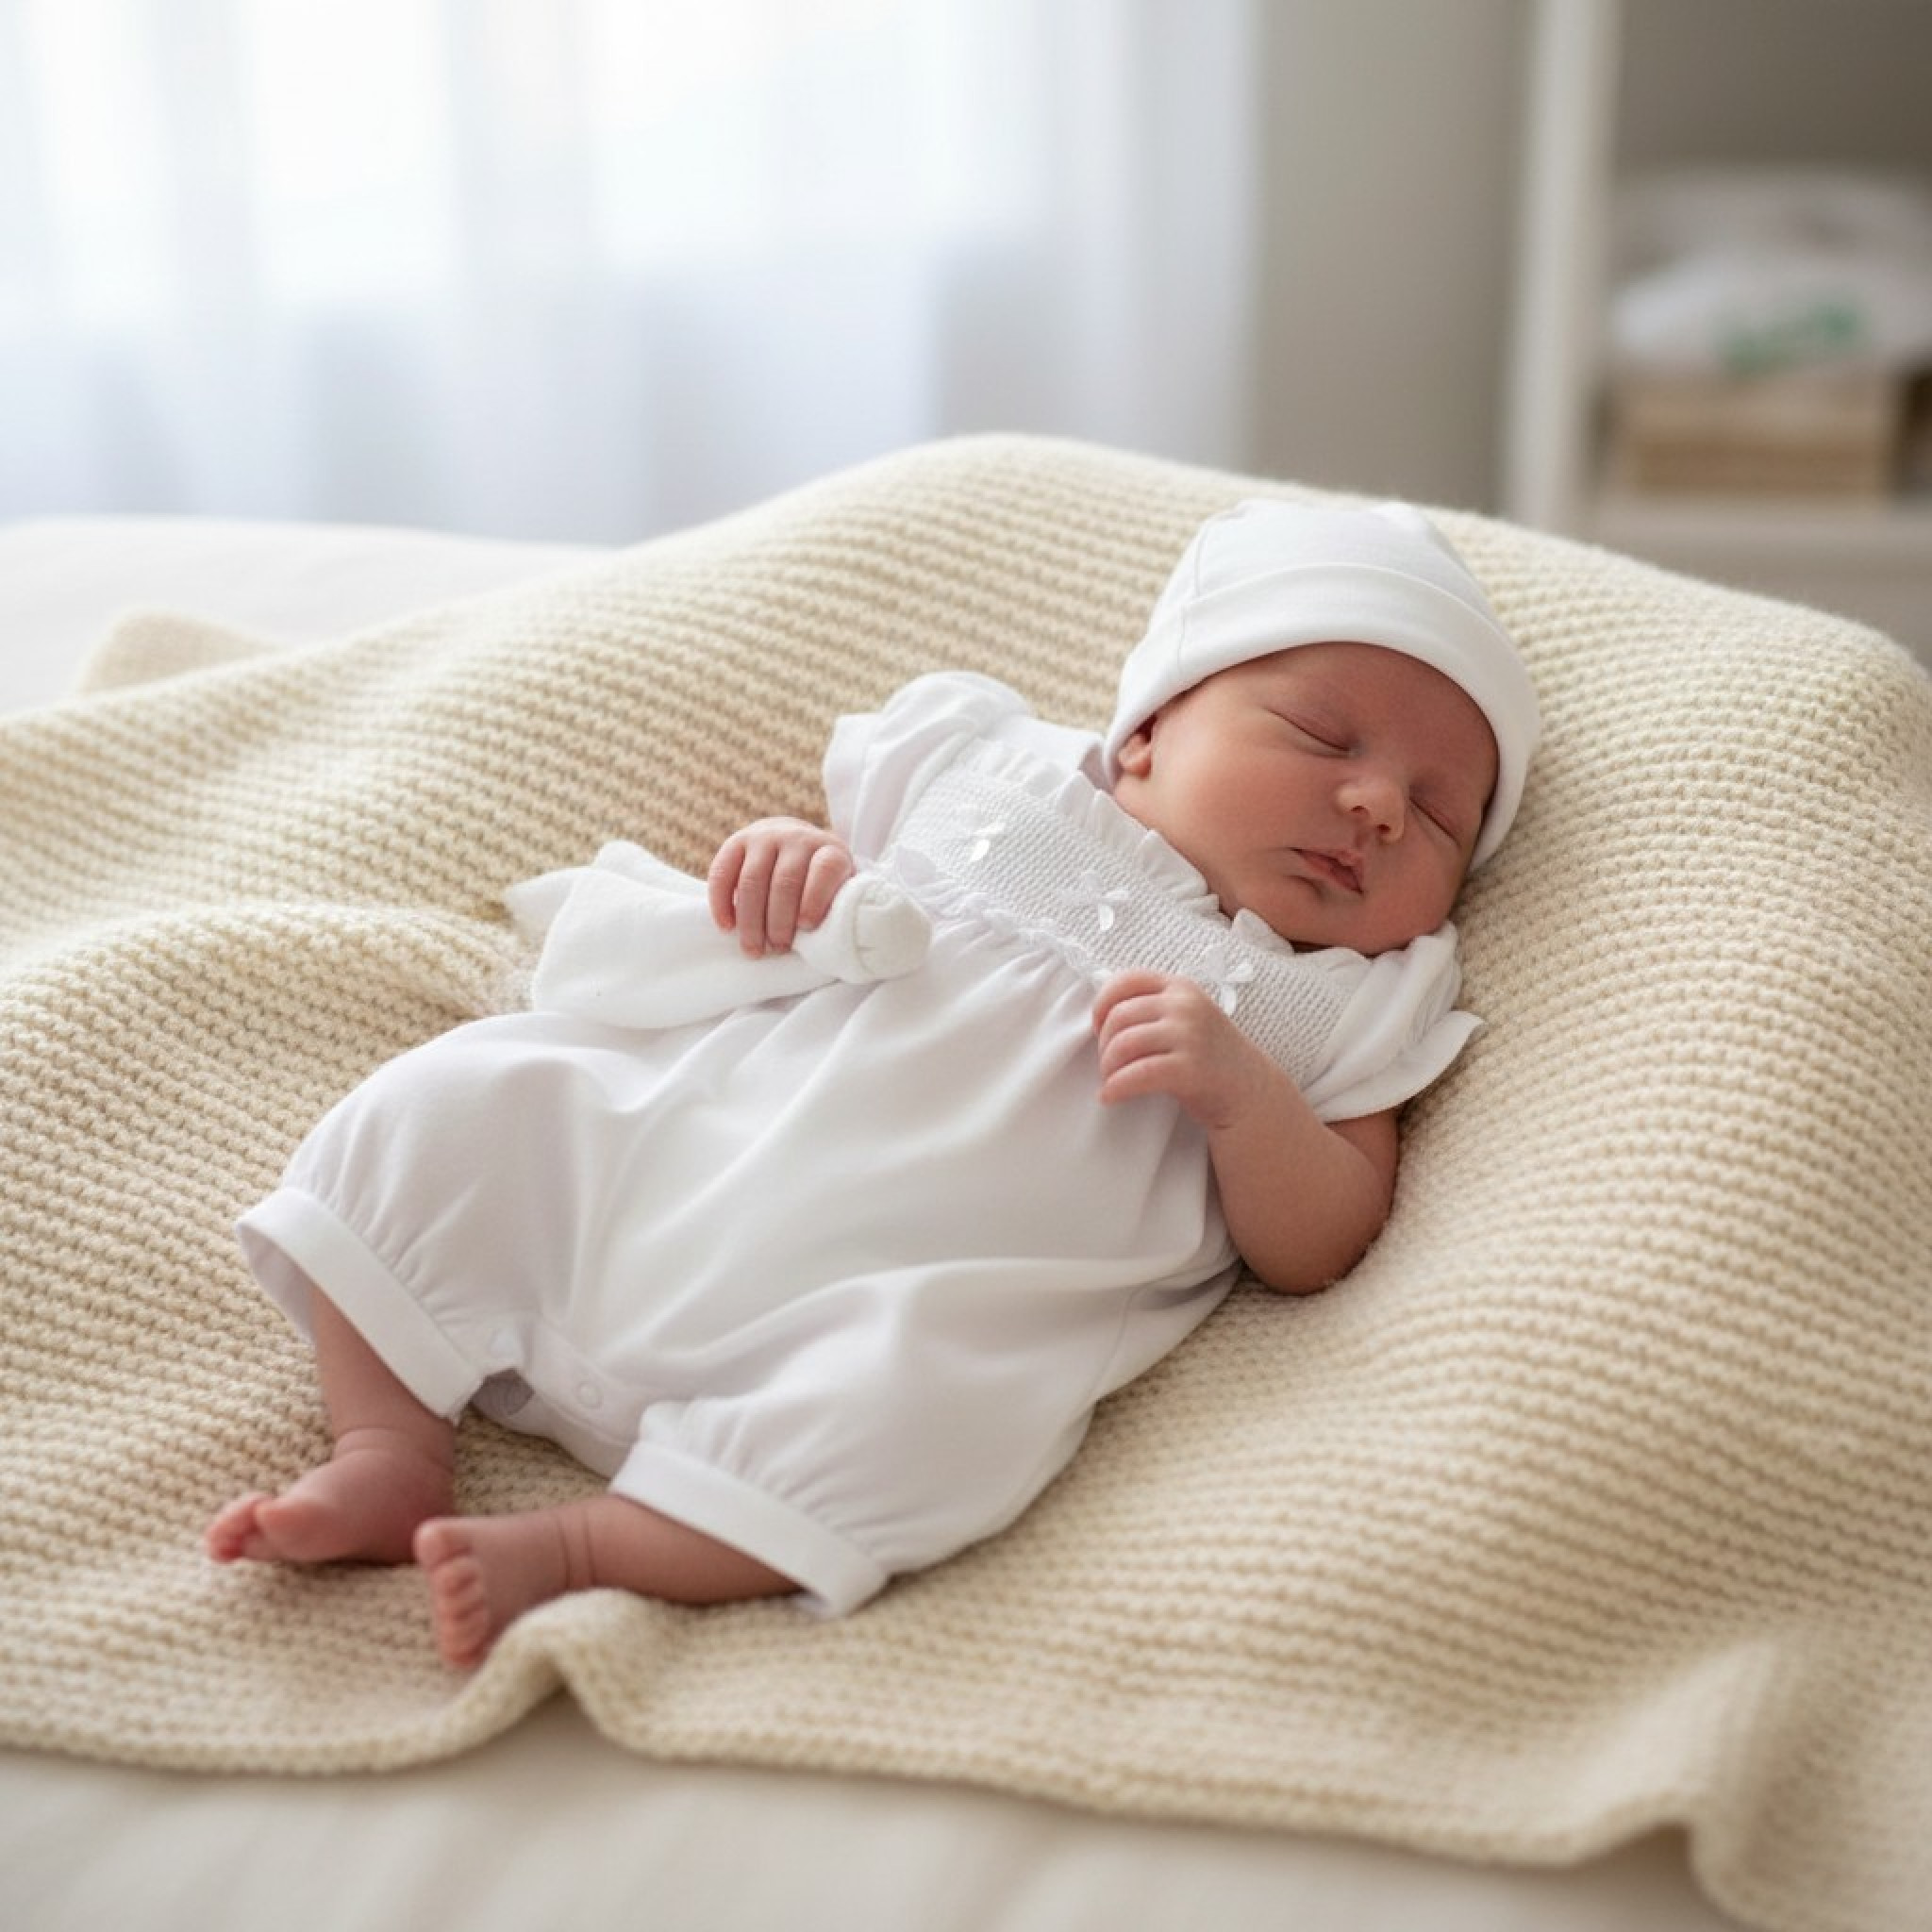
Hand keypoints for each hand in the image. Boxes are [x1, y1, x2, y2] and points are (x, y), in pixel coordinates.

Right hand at [707, 818, 855, 955]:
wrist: (795, 841)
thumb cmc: (819, 880)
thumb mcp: (838, 888)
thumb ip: (836, 907)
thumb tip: (824, 940)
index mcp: (829, 851)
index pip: (825, 870)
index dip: (815, 899)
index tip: (806, 927)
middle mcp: (797, 838)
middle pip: (784, 882)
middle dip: (779, 922)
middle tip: (777, 949)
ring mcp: (764, 837)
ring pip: (752, 881)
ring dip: (750, 921)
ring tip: (753, 949)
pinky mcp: (737, 841)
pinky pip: (722, 872)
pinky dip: (721, 903)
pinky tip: (727, 927)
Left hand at [1091, 970, 1277, 1130]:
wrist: (1249, 1091)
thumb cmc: (1209, 1056)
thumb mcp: (1187, 1017)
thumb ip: (1154, 1006)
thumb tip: (1101, 1013)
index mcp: (1181, 987)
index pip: (1127, 980)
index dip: (1102, 1004)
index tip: (1097, 1028)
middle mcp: (1185, 1005)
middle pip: (1119, 1016)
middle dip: (1103, 1044)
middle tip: (1107, 1064)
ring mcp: (1189, 1035)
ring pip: (1123, 1044)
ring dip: (1107, 1068)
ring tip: (1110, 1081)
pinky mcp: (1189, 1068)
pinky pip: (1136, 1074)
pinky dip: (1115, 1087)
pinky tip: (1109, 1096)